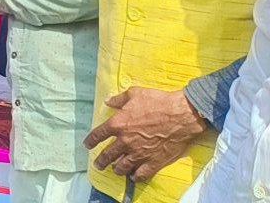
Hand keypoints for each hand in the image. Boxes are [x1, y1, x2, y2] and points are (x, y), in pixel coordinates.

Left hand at [84, 87, 207, 181]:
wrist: (181, 115)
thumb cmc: (158, 101)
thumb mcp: (135, 94)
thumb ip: (119, 99)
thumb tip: (108, 101)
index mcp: (118, 124)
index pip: (98, 135)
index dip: (91, 141)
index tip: (87, 145)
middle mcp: (125, 141)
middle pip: (108, 155)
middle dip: (101, 161)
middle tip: (98, 165)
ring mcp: (139, 153)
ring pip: (122, 166)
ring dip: (116, 169)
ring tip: (114, 170)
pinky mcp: (153, 161)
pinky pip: (141, 174)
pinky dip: (135, 176)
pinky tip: (133, 176)